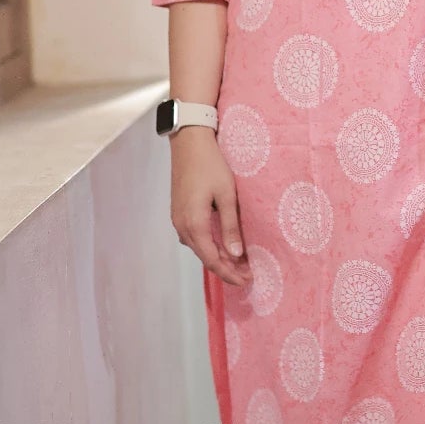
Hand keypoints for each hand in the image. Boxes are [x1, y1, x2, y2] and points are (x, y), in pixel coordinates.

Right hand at [170, 129, 250, 286]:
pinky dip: (208, 246)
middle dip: (226, 269)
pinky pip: (193, 237)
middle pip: (204, 257)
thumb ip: (230, 226)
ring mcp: (177, 219)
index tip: (247, 281)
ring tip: (239, 264)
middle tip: (247, 275)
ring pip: (198, 248)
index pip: (212, 259)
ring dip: (217, 258)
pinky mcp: (179, 212)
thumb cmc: (211, 165)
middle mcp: (182, 226)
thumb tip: (236, 255)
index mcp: (194, 223)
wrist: (189, 143)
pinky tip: (222, 246)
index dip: (229, 273)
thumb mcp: (227, 195)